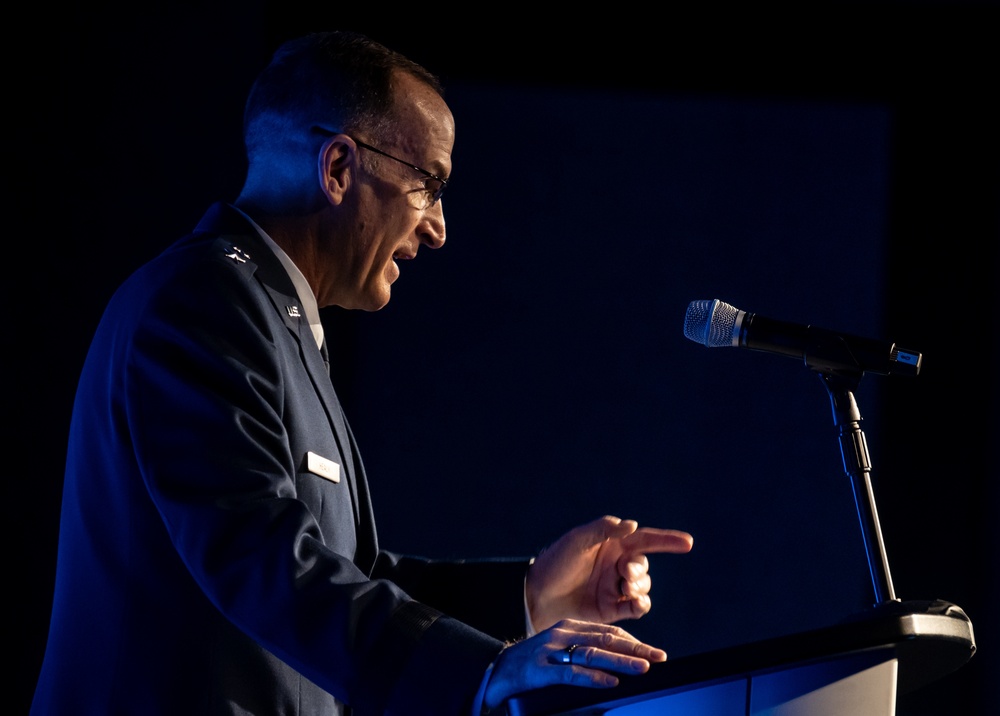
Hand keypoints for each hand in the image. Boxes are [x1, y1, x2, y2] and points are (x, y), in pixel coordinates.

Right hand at [483, 619, 665, 708]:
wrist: (496, 669)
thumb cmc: (532, 662)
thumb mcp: (559, 649)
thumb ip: (583, 650)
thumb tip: (615, 662)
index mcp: (569, 626)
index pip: (608, 631)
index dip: (633, 641)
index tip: (654, 652)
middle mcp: (563, 634)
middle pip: (606, 639)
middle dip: (635, 649)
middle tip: (658, 657)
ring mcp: (551, 651)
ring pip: (593, 654)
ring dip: (620, 661)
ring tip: (642, 668)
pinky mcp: (542, 670)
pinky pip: (572, 673)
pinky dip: (594, 678)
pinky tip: (611, 682)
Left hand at [525, 515, 692, 631]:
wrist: (537, 595)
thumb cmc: (555, 562)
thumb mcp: (578, 539)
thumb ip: (605, 529)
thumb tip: (633, 525)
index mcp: (611, 544)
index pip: (645, 539)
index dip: (667, 541)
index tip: (688, 542)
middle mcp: (616, 565)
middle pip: (643, 565)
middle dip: (639, 569)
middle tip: (623, 573)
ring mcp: (614, 587)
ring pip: (643, 587)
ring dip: (640, 587)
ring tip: (625, 589)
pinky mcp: (612, 609)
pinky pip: (637, 607)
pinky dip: (641, 605)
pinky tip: (634, 602)